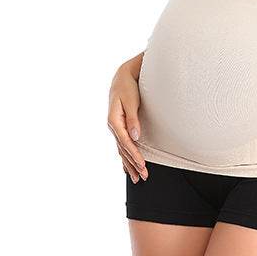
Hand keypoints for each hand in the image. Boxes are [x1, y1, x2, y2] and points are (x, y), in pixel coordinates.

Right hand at [107, 65, 148, 182]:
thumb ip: (133, 119)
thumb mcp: (131, 101)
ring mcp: (114, 127)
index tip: (142, 165)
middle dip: (133, 164)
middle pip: (123, 149)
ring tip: (136, 178)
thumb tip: (136, 136)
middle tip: (143, 176)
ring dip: (129, 164)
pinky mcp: (118, 127)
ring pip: (121, 150)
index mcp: (114, 120)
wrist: (121, 78)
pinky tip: (126, 167)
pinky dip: (124, 157)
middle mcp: (113, 126)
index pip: (125, 142)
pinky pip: (121, 146)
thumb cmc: (127, 88)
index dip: (134, 155)